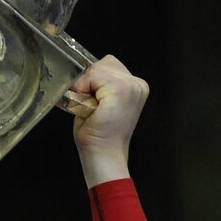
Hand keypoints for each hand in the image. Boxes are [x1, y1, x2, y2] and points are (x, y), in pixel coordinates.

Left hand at [69, 54, 149, 188]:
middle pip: (103, 63)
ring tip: (93, 109)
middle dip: (89, 83)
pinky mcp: (121, 90)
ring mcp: (132, 86)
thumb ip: (98, 85)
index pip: (108, 65)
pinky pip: (92, 76)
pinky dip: (84, 91)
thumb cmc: (98, 136)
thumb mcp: (99, 102)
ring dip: (86, 88)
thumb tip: (82, 71)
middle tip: (92, 108)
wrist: (102, 156)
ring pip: (96, 69)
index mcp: (135, 86)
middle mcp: (137, 84)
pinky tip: (91, 109)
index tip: (94, 104)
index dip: (93, 82)